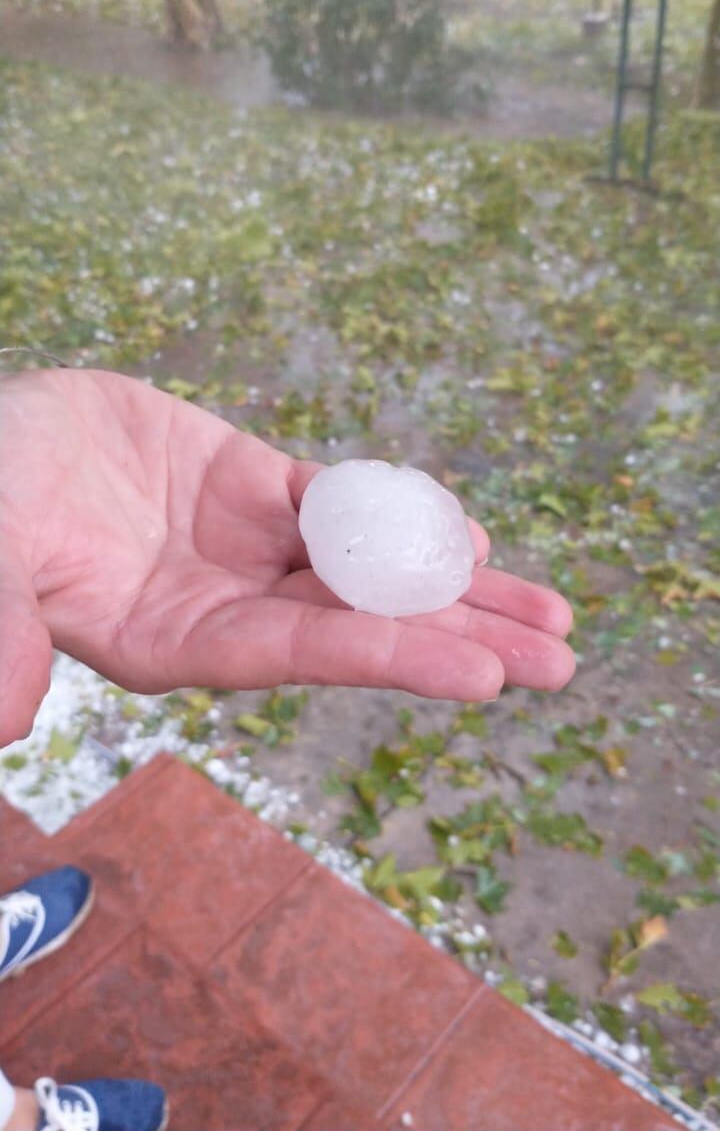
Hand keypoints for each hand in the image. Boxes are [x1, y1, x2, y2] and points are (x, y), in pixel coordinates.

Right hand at [0, 369, 573, 746]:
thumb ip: (4, 630)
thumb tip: (3, 723)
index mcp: (172, 640)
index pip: (299, 655)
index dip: (391, 658)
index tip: (484, 675)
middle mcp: (224, 604)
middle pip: (359, 622)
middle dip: (458, 636)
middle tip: (559, 659)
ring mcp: (244, 545)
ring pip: (368, 566)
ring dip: (457, 584)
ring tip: (549, 609)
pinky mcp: (251, 486)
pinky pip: (340, 501)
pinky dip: (402, 512)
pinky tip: (467, 535)